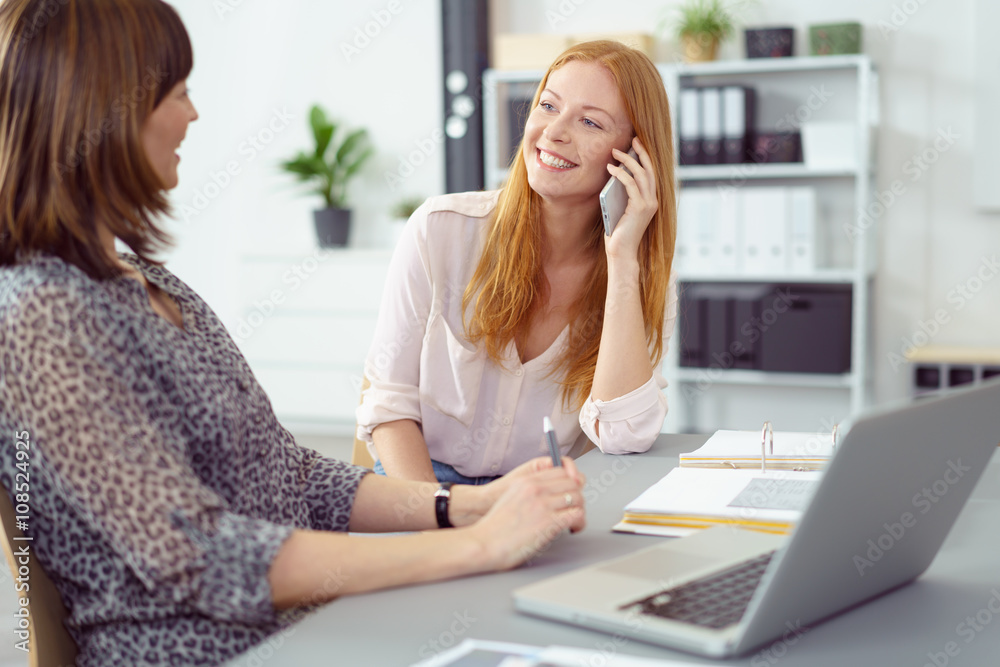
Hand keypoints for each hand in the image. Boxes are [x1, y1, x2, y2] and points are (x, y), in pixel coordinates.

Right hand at [469, 458, 586, 570]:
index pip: (560, 471)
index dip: (571, 482)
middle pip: (573, 483)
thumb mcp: (510, 498)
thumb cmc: (495, 527)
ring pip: (578, 498)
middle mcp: (535, 489)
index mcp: (526, 481)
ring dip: (580, 510)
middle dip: (577, 496)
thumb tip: (548, 496)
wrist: (484, 543)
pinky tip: (574, 529)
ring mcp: (543, 505)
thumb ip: (529, 492)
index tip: (572, 492)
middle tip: (574, 509)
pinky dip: (580, 522)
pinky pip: (577, 515)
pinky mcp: (549, 522)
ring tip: (574, 521)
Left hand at [604, 137, 657, 261]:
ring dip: (627, 160)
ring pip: (640, 175)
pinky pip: (630, 185)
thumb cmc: (618, 233)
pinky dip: (620, 174)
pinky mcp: (639, 208)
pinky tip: (610, 168)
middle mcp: (653, 201)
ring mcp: (648, 204)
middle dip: (641, 153)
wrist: (621, 252)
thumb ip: (623, 193)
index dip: (645, 158)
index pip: (651, 174)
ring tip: (615, 152)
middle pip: (649, 170)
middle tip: (633, 139)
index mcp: (651, 200)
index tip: (637, 145)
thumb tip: (615, 174)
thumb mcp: (621, 208)